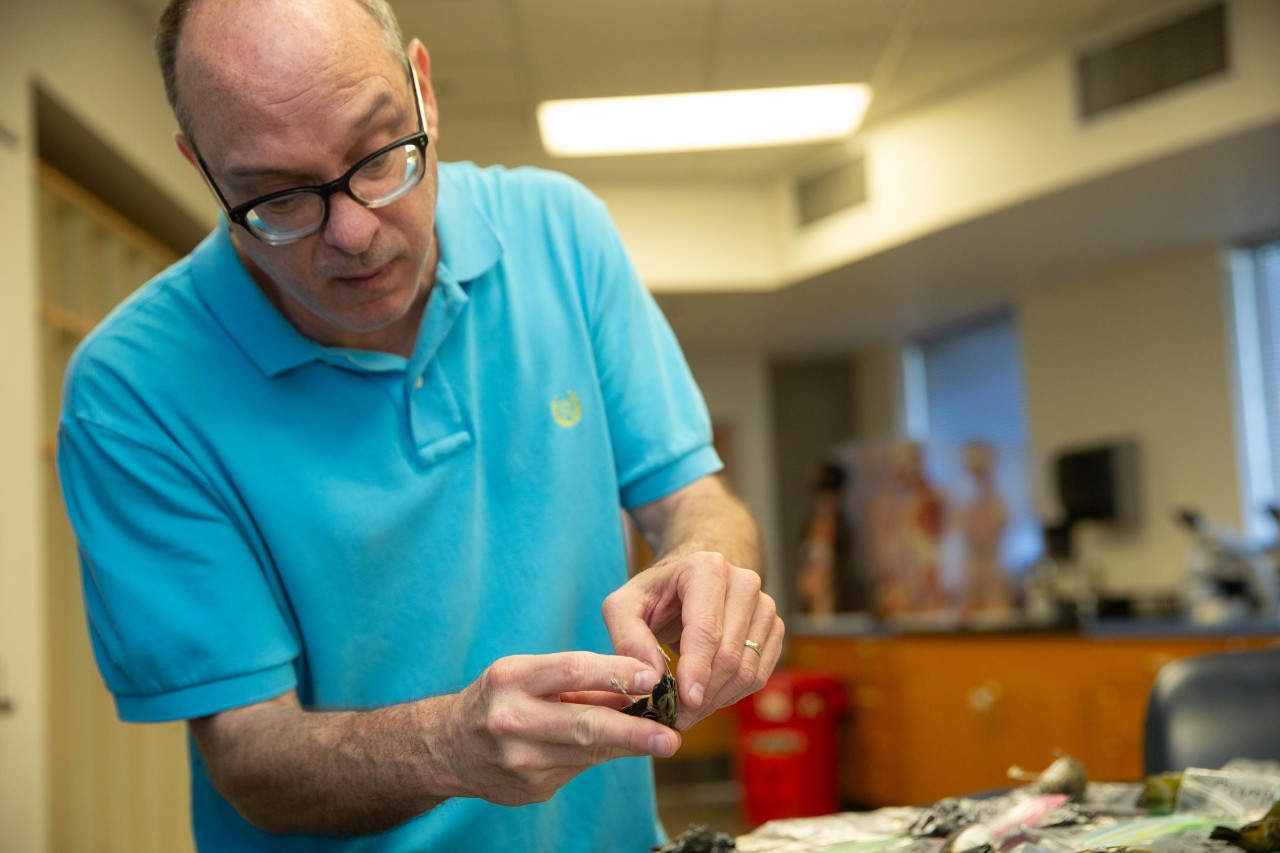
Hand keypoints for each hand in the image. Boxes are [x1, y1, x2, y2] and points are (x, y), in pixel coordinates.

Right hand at [435, 651, 680, 805]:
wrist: (447, 747)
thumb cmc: (500, 697)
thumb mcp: (528, 674)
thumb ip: (580, 681)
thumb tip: (640, 686)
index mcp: (512, 679)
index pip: (573, 670)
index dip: (617, 673)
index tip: (653, 678)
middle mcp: (511, 720)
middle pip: (584, 724)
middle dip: (634, 732)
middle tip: (671, 737)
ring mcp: (519, 761)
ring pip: (587, 753)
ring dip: (628, 746)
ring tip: (660, 739)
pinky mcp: (529, 790)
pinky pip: (577, 771)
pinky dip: (596, 757)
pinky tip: (606, 748)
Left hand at [602, 552, 782, 729]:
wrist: (687, 582)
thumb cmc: (654, 594)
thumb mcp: (623, 607)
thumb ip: (629, 640)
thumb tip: (652, 679)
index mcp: (706, 569)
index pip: (706, 629)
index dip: (697, 670)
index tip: (685, 702)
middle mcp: (743, 582)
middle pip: (729, 653)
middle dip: (703, 693)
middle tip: (677, 716)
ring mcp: (763, 605)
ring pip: (748, 669)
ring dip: (717, 700)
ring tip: (688, 711)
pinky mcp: (773, 628)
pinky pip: (760, 674)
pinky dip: (733, 695)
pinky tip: (708, 698)